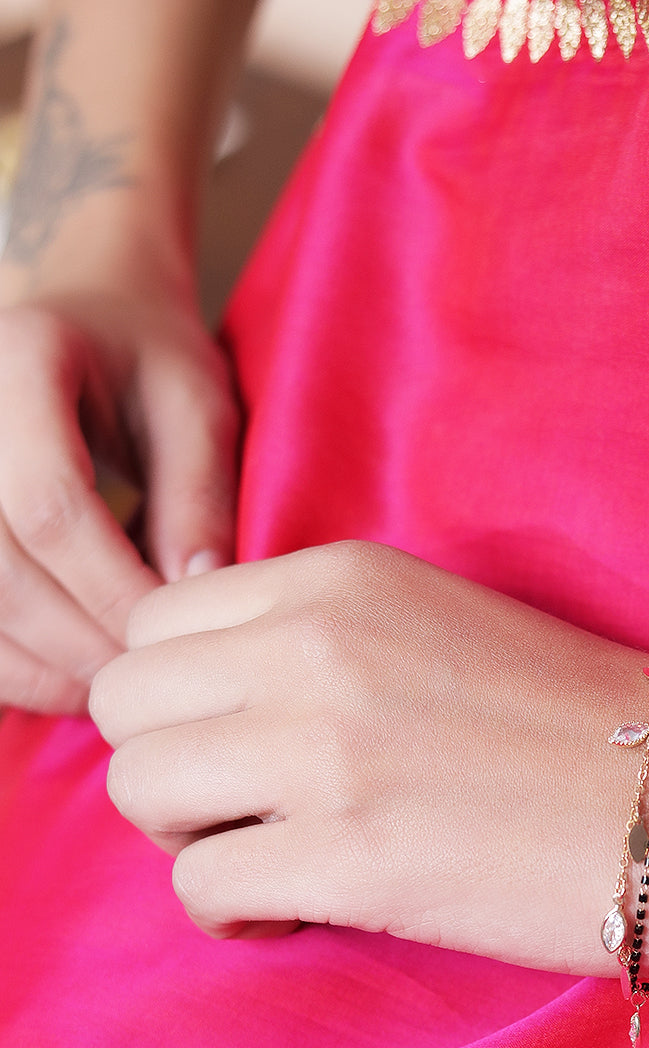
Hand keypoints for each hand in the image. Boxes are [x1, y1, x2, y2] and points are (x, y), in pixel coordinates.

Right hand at [0, 289, 237, 713]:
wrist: (77, 322)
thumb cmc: (147, 362)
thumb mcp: (196, 405)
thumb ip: (196, 494)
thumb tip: (191, 594)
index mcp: (21, 362)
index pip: (48, 504)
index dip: (110, 587)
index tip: (168, 637)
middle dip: (76, 638)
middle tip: (146, 682)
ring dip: (37, 665)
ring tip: (111, 691)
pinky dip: (8, 664)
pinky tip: (65, 682)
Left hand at [89, 541, 648, 974]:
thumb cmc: (582, 716)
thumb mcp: (436, 622)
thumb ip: (317, 631)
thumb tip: (206, 675)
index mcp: (337, 580)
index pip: (153, 622)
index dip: (181, 694)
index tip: (240, 739)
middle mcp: (314, 649)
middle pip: (122, 703)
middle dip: (167, 763)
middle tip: (245, 805)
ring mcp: (327, 753)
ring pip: (138, 790)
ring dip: (190, 836)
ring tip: (272, 856)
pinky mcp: (349, 860)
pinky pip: (200, 888)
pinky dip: (238, 911)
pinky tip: (308, 906)